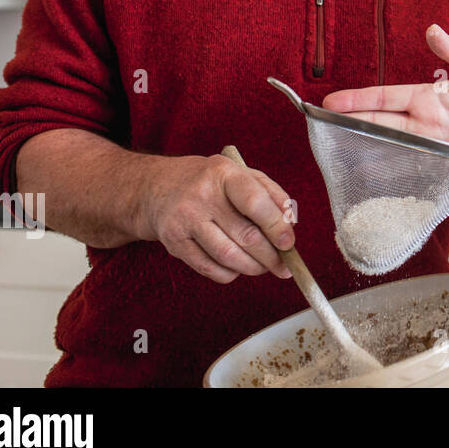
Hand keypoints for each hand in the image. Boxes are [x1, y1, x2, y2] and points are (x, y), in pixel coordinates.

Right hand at [135, 153, 295, 282]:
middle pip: (245, 235)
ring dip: (252, 267)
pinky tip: (237, 268)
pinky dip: (229, 273)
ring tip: (263, 267)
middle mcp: (201, 196)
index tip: (289, 244)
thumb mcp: (240, 174)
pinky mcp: (174, 243)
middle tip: (283, 265)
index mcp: (223, 174)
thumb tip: (290, 223)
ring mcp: (184, 220)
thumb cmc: (211, 183)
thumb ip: (271, 194)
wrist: (158, 188)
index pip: (255, 203)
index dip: (276, 227)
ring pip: (228, 255)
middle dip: (270, 256)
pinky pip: (208, 268)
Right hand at [322, 24, 448, 156]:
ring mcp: (432, 141)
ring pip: (391, 142)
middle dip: (351, 121)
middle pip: (381, 120)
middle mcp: (424, 119)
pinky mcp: (444, 159)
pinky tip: (374, 171)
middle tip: (320, 124)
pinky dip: (392, 166)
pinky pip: (413, 163)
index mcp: (429, 96)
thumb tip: (433, 30)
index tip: (332, 102)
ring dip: (365, 144)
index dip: (359, 100)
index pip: (386, 97)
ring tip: (337, 148)